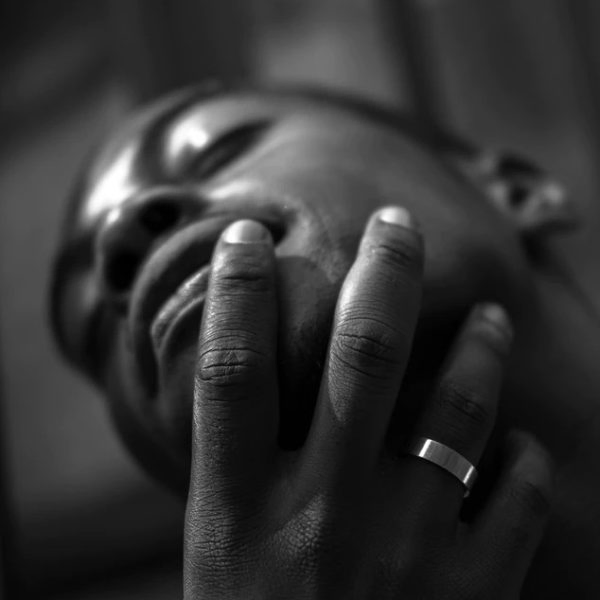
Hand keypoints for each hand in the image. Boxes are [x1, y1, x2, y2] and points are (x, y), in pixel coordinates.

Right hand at [184, 209, 553, 598]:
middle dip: (383, 272)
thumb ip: (241, 470)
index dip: (237, 291)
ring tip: (489, 314)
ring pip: (460, 405)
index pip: (233, 368)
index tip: (247, 237)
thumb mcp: (219, 556)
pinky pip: (520, 490)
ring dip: (480, 346)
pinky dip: (522, 455)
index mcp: (240, 512)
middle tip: (396, 223)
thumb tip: (260, 385)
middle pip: (361, 355)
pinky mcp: (476, 595)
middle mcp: (323, 517)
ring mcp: (407, 552)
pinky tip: (514, 443)